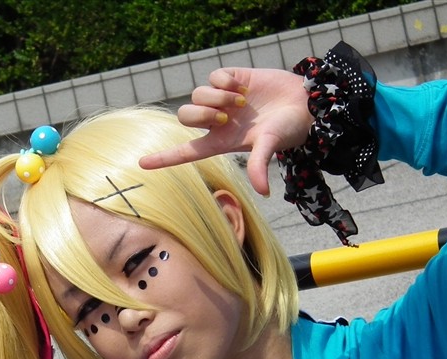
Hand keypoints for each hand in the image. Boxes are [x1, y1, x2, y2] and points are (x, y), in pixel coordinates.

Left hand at [139, 67, 312, 194]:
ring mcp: (222, 101)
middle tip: (227, 116)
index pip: (185, 152)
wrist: (305, 102)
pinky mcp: (231, 79)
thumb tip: (263, 192)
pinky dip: (225, 82)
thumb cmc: (289, 128)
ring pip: (197, 96)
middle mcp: (217, 123)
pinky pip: (213, 78)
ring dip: (217, 97)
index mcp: (220, 143)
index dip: (163, 158)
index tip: (141, 164)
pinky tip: (243, 87)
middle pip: (185, 117)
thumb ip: (261, 165)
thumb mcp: (272, 145)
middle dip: (201, 114)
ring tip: (241, 101)